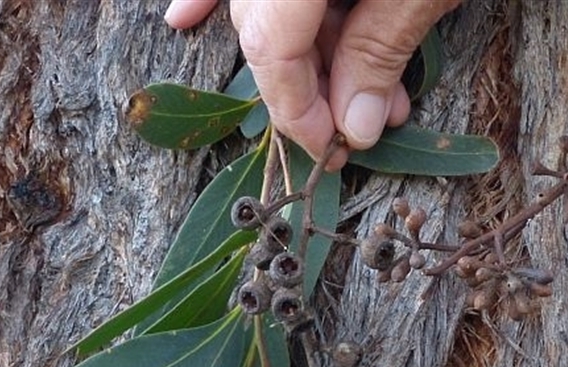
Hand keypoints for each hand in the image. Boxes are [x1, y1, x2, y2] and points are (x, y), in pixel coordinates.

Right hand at [165, 0, 460, 168]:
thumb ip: (380, 50)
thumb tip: (356, 126)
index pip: (272, 48)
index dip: (298, 109)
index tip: (328, 151)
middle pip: (266, 26)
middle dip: (312, 85)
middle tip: (360, 126)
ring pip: (272, 5)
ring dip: (315, 50)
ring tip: (380, 86)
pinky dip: (230, 0)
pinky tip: (187, 15)